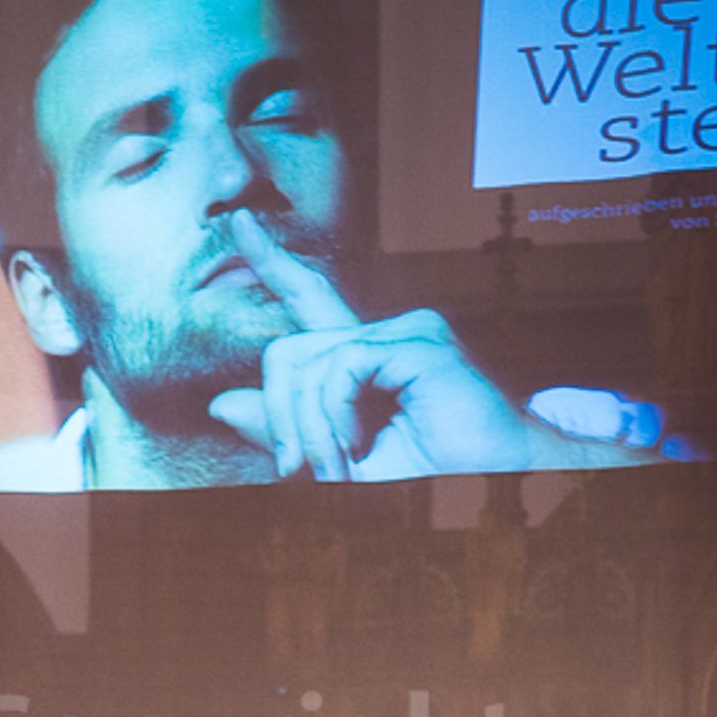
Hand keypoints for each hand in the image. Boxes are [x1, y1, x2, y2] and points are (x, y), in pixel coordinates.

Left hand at [208, 210, 647, 478]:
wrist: (495, 491)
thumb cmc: (430, 481)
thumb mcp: (338, 459)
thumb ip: (286, 427)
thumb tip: (222, 402)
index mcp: (368, 358)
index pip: (311, 299)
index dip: (272, 263)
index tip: (237, 224)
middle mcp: (386, 335)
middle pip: (289, 351)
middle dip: (282, 415)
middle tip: (302, 469)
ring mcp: (406, 333)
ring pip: (307, 361)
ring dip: (308, 425)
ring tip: (337, 468)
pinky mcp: (421, 342)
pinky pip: (341, 366)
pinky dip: (334, 415)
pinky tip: (355, 444)